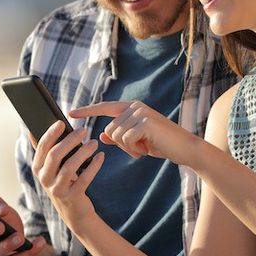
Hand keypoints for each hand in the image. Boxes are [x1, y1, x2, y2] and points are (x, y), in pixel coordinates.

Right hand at [32, 120, 104, 230]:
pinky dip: (94, 166)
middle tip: (83, 130)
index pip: (42, 147)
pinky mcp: (72, 197)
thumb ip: (46, 151)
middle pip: (55, 155)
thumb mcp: (52, 168)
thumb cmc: (64, 182)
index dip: (51, 133)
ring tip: (95, 143)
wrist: (74, 212)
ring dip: (84, 152)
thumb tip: (34, 130)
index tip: (61, 122)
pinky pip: (84, 178)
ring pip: (70, 166)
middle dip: (70, 140)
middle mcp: (44, 179)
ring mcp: (57, 189)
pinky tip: (101, 156)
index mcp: (38, 168)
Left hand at [69, 100, 202, 165]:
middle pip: (109, 129)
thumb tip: (101, 135)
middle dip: (122, 144)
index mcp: (131, 107)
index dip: (87, 110)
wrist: (185, 148)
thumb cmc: (161, 144)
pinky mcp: (145, 122)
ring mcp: (140, 112)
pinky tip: (148, 147)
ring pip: (116, 135)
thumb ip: (119, 137)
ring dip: (129, 147)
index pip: (104, 107)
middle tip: (141, 147)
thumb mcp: (137, 141)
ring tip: (146, 146)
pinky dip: (135, 148)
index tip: (70, 113)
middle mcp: (135, 106)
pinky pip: (125, 139)